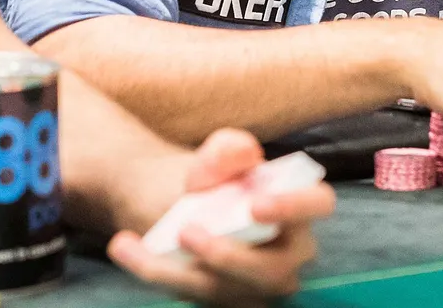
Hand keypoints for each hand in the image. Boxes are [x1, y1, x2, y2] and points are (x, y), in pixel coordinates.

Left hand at [107, 128, 334, 304]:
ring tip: (130, 238)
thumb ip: (228, 150)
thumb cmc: (209, 178)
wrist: (171, 199)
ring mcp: (256, 285)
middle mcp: (286, 253)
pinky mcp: (226, 300)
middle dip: (230, 257)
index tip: (256, 205)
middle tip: (187, 231)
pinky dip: (155, 272)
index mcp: (297, 208)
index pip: (317, 205)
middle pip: (273, 270)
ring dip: (178, 272)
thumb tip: (239, 154)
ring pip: (226, 291)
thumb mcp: (215, 156)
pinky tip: (124, 246)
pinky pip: (193, 295)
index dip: (294, 207)